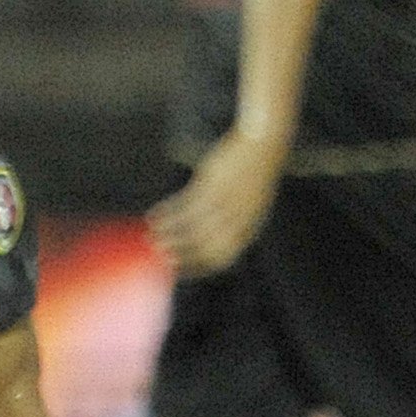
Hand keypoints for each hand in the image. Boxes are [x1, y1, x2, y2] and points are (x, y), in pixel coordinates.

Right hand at [150, 128, 287, 276]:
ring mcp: (223, 202)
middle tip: (159, 256)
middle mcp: (235, 220)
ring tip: (152, 236)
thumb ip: (234, 226)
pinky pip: (183, 205)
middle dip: (177, 255)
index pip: (219, 259)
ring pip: (189, 227)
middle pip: (201, 247)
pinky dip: (166, 212)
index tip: (178, 272)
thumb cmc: (254, 178)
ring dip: (167, 234)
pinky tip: (154, 215)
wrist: (263, 145)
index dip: (196, 268)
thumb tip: (208, 243)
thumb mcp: (249, 207)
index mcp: (248, 229)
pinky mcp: (210, 184)